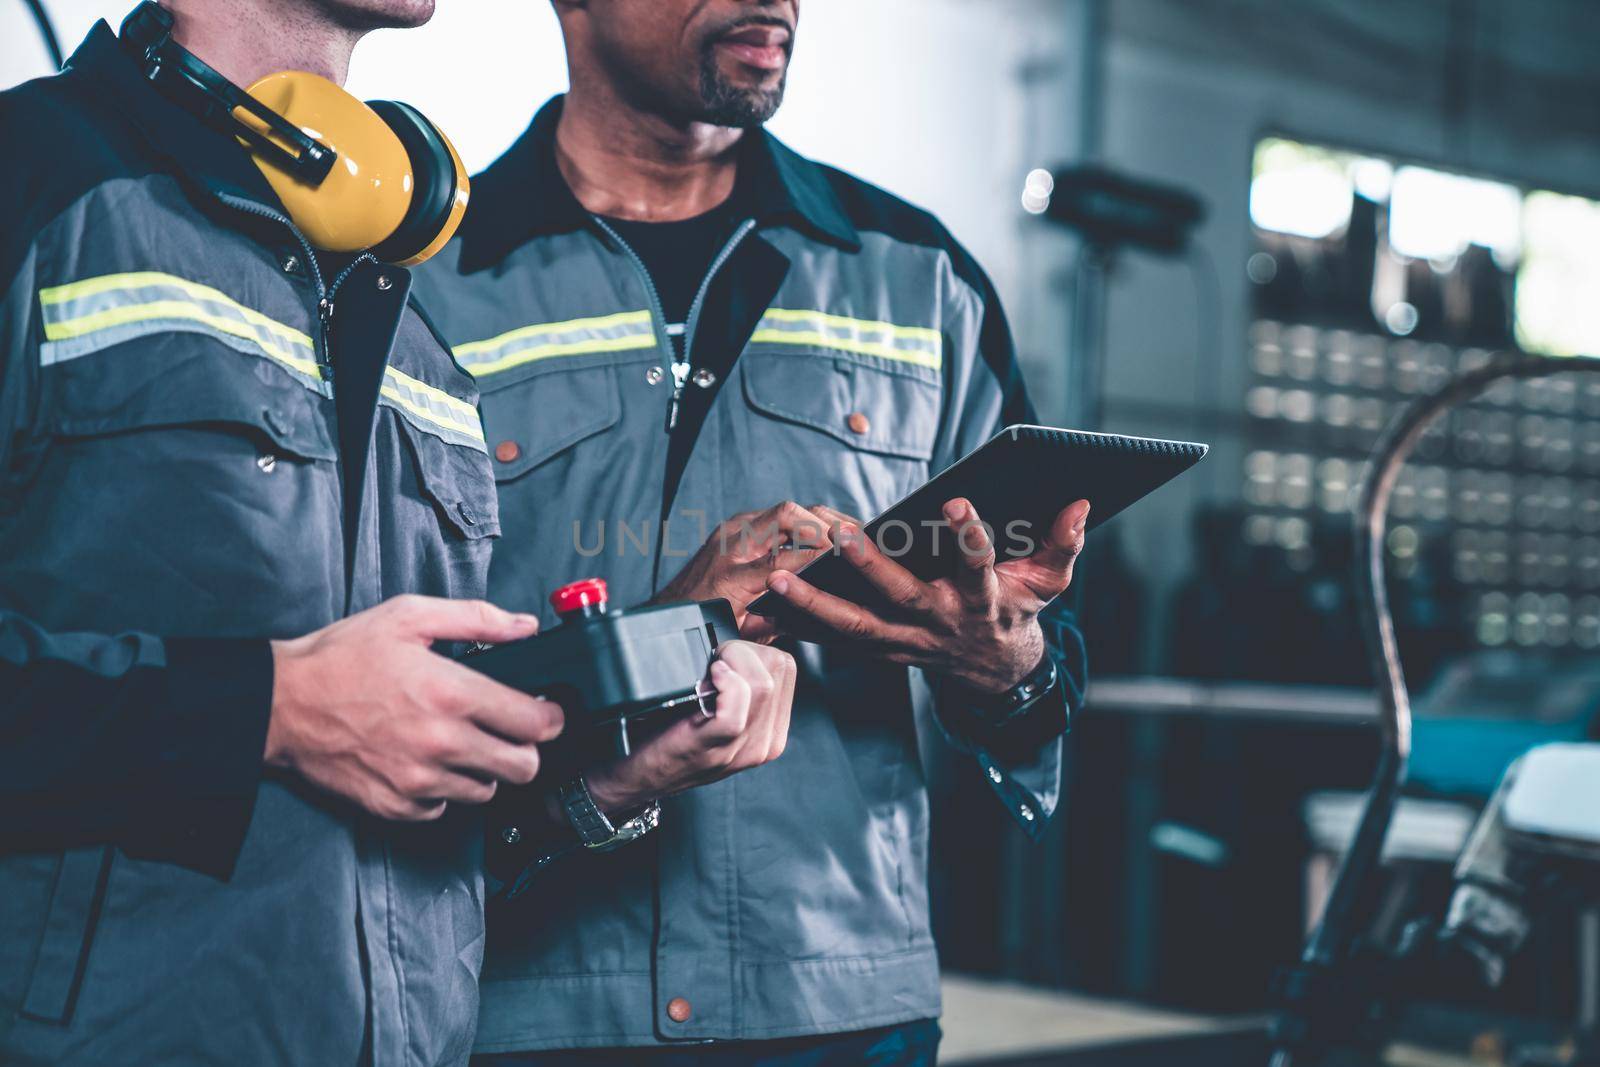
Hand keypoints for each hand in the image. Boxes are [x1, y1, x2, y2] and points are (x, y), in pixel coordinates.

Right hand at [266, 596, 565, 821]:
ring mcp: (418, 780)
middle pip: (522, 767)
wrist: (281, 704)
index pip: (535, 724)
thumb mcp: (409, 617)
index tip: (545, 712)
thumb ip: (476, 620)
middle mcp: (442, 743)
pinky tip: (427, 762)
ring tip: (460, 742)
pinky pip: (443, 808)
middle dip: (525, 749)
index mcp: (452, 694)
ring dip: (484, 769)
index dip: (550, 718)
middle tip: (509, 732)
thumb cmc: (342, 657)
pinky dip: (443, 789)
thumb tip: (524, 627)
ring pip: (485, 791)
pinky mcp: (396, 805)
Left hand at [580, 641, 795, 812]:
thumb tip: (737, 642)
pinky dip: (722, 684)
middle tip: (712, 663)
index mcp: (771, 732)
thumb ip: (737, 686)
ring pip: (762, 685)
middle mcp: (764, 744)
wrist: (632, 778)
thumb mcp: (715, 712)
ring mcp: (742, 751)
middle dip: (744, 651)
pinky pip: (736, 709)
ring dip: (731, 663)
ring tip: (707, 673)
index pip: (786, 667)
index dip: (752, 649)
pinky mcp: (714, 750)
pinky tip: (705, 683)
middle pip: (779, 669)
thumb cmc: (666, 737)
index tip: (723, 655)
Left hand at [653, 501, 835, 639]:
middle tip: (848, 537)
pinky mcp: (734, 528)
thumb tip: (811, 610)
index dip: (816, 557)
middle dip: (820, 524)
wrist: (670, 610)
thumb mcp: (743, 633)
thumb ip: (776, 621)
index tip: (841, 559)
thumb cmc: (705, 624)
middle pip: (785, 515)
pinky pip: (772, 516)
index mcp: (731, 576)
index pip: (783, 560)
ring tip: (842, 532)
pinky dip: (799, 522)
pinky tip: (818, 534)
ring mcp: (731, 531)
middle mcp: (731, 546)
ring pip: (782, 510)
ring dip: (814, 519)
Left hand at [763, 498, 1088, 692]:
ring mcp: (905, 642)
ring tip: (781, 581)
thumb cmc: (1017, 609)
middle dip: (871, 568)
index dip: (970, 538)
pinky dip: (803, 626)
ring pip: (856, 627)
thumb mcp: (1048, 582)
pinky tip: (768, 608)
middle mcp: (938, 623)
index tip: (957, 502)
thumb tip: (1081, 503)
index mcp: (980, 602)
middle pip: (901, 597)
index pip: (978, 567)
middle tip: (842, 536)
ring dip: (816, 606)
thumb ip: (1064, 544)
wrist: (994, 671)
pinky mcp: (880, 650)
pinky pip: (836, 641)